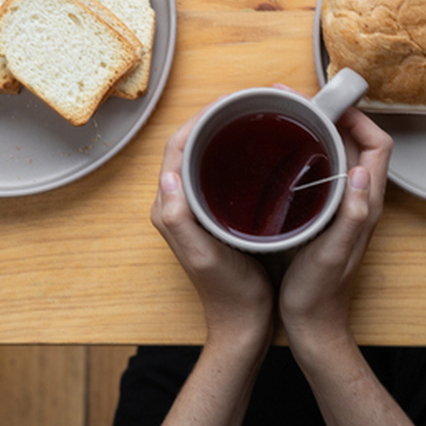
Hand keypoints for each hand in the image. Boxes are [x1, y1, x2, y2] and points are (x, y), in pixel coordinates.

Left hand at [151, 108, 274, 345]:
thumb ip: (180, 219)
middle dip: (212, 118)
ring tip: (251, 115)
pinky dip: (232, 152)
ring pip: (203, 155)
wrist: (244, 323)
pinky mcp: (213, 213)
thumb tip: (169, 174)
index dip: (198, 118)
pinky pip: (217, 171)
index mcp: (169, 208)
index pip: (176, 147)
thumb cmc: (228, 293)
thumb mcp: (203, 256)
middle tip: (245, 101)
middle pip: (189, 145)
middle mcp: (177, 203)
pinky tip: (256, 149)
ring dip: (222, 132)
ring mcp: (195, 208)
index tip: (227, 101)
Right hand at [279, 106, 392, 348]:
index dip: (360, 117)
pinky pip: (321, 172)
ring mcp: (341, 207)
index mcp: (366, 205)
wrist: (311, 327)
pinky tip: (279, 153)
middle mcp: (358, 201)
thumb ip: (351, 217)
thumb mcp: (332, 255)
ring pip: (338, 155)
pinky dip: (305, 153)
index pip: (379, 145)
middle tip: (295, 101)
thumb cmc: (319, 295)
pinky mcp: (323, 215)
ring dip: (318, 130)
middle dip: (332, 114)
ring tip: (286, 116)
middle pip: (357, 143)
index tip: (329, 104)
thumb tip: (362, 173)